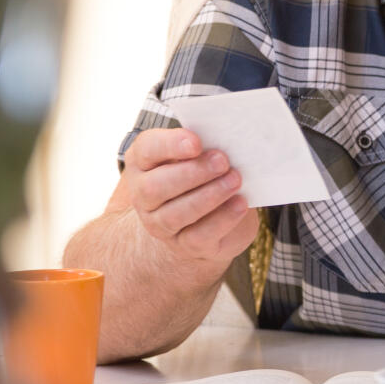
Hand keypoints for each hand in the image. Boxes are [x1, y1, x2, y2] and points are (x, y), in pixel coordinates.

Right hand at [122, 129, 260, 282]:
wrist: (213, 218)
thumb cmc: (208, 174)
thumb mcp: (204, 155)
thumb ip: (208, 146)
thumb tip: (232, 138)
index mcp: (145, 162)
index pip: (147, 149)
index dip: (169, 145)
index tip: (196, 142)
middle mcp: (144, 195)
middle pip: (154, 187)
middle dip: (191, 173)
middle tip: (222, 161)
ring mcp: (160, 224)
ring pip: (174, 215)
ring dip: (208, 196)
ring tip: (235, 181)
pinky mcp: (184, 245)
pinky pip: (198, 236)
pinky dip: (222, 219)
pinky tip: (240, 204)